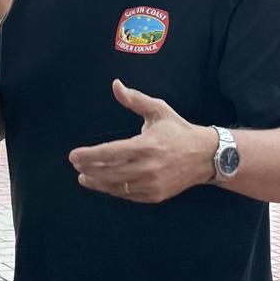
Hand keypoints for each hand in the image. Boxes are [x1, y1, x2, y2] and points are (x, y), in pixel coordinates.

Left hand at [68, 79, 215, 202]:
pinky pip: (129, 195)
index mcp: (146, 146)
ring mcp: (152, 184)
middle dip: (89, 170)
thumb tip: (116, 85)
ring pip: (117, 187)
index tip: (73, 156)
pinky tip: (104, 184)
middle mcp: (148, 167)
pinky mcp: (155, 195)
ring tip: (84, 178)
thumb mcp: (158, 110)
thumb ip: (135, 99)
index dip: (89, 155)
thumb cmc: (178, 130)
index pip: (110, 153)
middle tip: (76, 165)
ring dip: (97, 183)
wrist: (205, 156)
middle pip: (109, 173)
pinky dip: (114, 190)